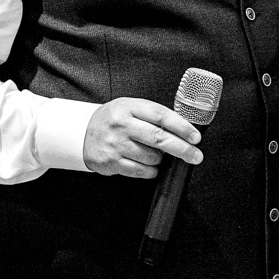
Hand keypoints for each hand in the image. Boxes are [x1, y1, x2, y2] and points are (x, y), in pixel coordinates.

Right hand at [83, 97, 201, 178]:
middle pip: (159, 138)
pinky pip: (141, 171)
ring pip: (152, 157)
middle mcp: (121, 124)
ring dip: (162, 160)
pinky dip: (151, 171)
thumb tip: (185, 130)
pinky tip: (150, 166)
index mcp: (129, 107)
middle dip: (182, 149)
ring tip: (158, 156)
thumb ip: (154, 116)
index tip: (196, 137)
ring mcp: (115, 144)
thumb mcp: (131, 108)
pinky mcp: (110, 162)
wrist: (82, 132)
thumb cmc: (114, 120)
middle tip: (196, 156)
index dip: (182, 127)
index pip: (161, 116)